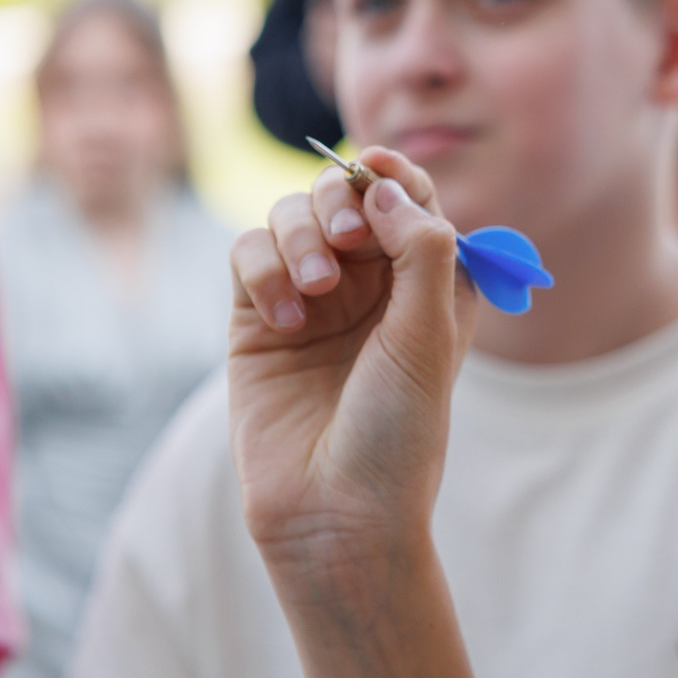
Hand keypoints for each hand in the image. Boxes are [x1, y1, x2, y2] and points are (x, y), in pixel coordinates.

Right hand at [226, 147, 473, 585]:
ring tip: (317, 288)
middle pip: (343, 195)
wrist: (337, 513)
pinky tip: (285, 317)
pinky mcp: (255, 321)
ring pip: (290, 217)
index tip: (375, 164)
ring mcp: (310, 299)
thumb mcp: (429, 334)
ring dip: (301, 235)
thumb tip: (383, 185)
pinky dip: (264, 269)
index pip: (407, 198)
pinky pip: (248, 255)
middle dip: (340, 199)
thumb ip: (420, 249)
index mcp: (426, 283)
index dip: (392, 172)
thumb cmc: (399, 431)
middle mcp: (368, 285)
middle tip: (349, 235)